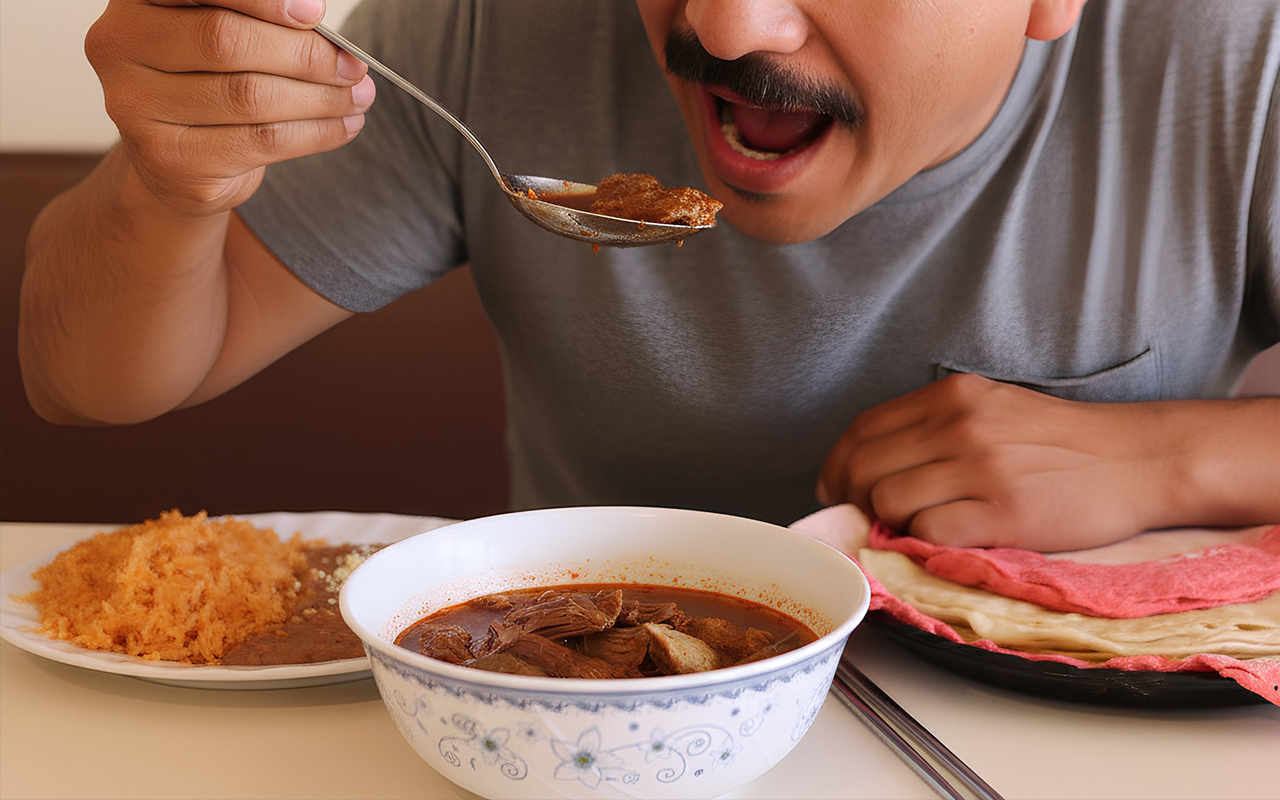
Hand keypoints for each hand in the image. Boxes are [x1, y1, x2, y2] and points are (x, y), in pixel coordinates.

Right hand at [85, 0, 374, 214]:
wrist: (177, 161)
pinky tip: (345, 125)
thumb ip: (255, 19)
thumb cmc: (208, 79)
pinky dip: (318, 132)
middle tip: (354, 65)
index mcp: (134, 4)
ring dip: (321, 97)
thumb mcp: (222, 34)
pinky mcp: (173, 161)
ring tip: (360, 95)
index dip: (262, 1)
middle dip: (305, 53)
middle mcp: (119, 49)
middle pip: (225, 42)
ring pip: (250, 96)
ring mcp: (137, 110)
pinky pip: (263, 142)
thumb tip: (316, 20)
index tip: (314, 14)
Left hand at [816, 373, 1183, 550]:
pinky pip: (927, 533)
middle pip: (862, 467)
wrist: (1138, 458)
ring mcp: (980, 469)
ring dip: (889, 522)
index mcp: (952, 396)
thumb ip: (933, 426)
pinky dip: (922, 542)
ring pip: (886, 501)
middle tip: (868, 516)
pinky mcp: (1003, 515)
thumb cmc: (1061, 441)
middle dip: (852, 498)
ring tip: (915, 526)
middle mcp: (959, 425)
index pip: (861, 429)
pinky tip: (944, 539)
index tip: (838, 488)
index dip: (837, 465)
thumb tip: (869, 463)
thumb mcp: (991, 407)